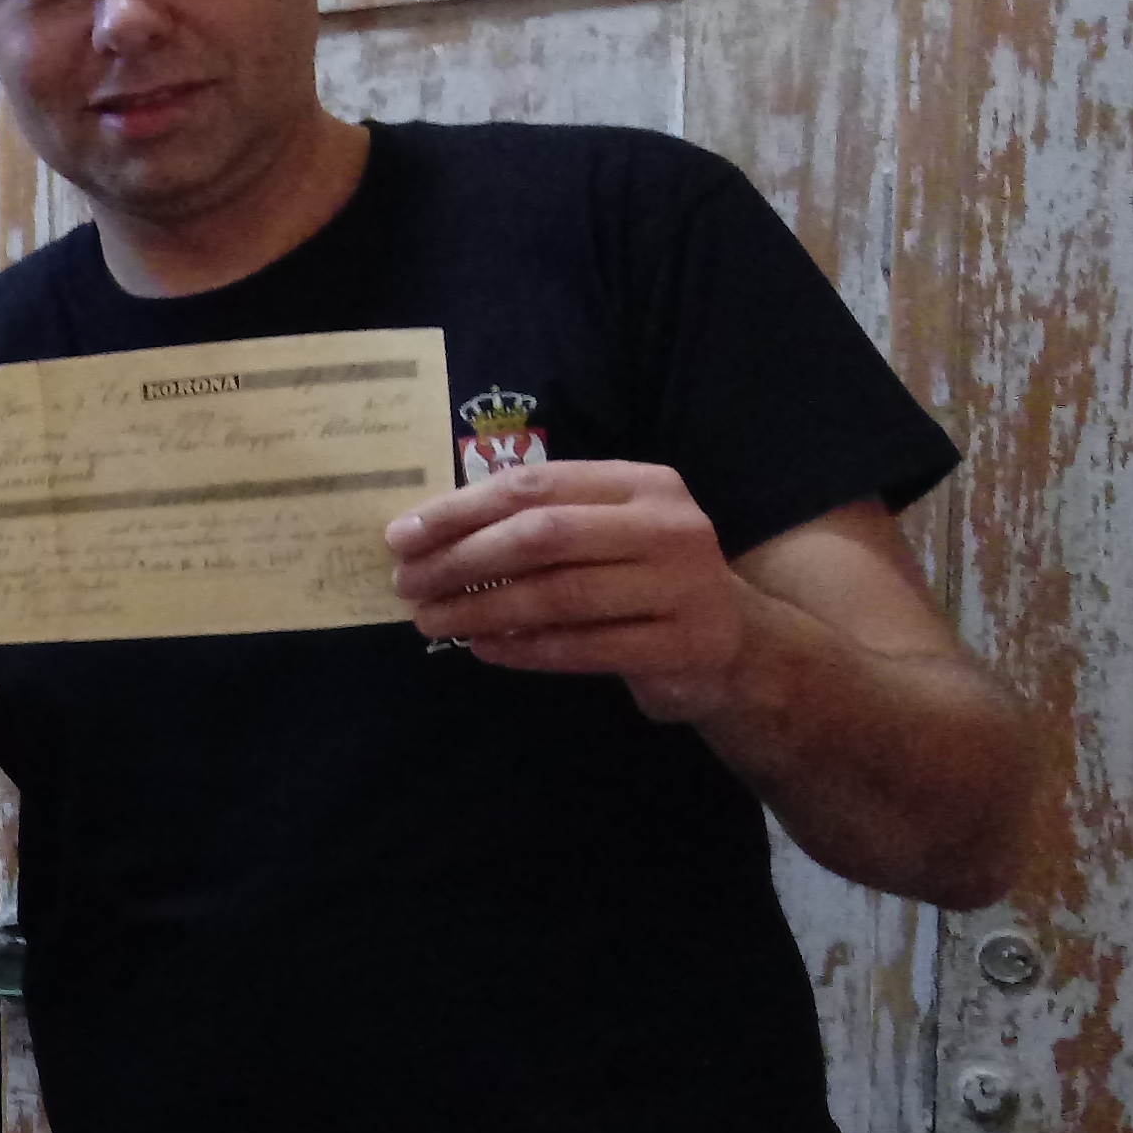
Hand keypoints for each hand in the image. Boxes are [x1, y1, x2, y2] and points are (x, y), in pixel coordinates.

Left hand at [385, 460, 750, 720]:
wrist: (731, 643)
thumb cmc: (641, 580)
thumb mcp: (603, 533)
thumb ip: (537, 523)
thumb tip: (425, 534)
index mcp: (641, 483)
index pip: (535, 485)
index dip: (460, 510)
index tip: (401, 536)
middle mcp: (667, 525)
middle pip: (542, 536)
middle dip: (462, 560)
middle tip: (408, 584)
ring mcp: (682, 585)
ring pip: (559, 595)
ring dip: (482, 609)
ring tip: (432, 620)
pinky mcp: (682, 643)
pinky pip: (584, 647)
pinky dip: (525, 648)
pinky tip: (483, 648)